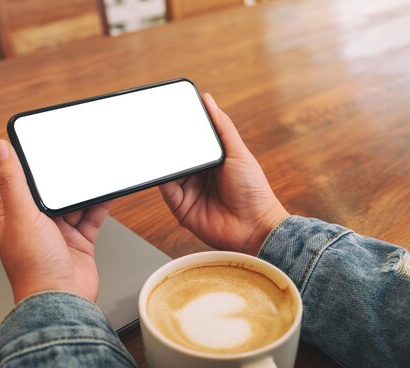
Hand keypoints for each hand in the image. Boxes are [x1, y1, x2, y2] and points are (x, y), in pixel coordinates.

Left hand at [0, 140, 110, 303]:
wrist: (63, 300)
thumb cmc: (34, 268)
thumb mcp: (20, 215)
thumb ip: (12, 181)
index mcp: (13, 218)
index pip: (24, 185)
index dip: (36, 170)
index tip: (47, 150)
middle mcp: (36, 227)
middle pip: (53, 194)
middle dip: (65, 180)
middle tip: (76, 161)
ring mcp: (59, 235)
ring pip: (74, 205)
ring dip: (83, 193)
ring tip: (94, 174)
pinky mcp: (80, 243)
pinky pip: (91, 218)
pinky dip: (99, 206)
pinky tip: (106, 193)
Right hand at [159, 93, 288, 254]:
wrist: (256, 226)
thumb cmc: (254, 190)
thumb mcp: (238, 152)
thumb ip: (222, 126)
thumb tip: (207, 100)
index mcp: (212, 160)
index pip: (190, 140)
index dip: (180, 128)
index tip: (168, 112)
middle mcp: (198, 175)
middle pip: (176, 155)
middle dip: (167, 143)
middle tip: (155, 127)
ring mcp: (188, 191)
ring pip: (168, 170)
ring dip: (162, 159)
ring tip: (153, 144)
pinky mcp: (181, 208)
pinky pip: (166, 190)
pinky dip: (160, 178)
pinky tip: (159, 167)